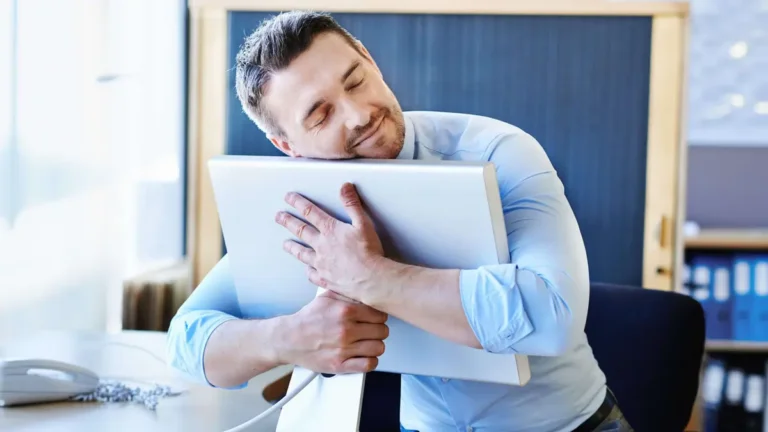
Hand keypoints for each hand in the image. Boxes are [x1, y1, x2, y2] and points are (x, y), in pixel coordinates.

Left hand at [275, 182, 385, 302]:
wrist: (370, 278)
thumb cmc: (369, 252)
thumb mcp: (363, 222)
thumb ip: (352, 204)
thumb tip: (344, 187)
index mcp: (330, 230)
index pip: (310, 212)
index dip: (298, 202)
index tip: (289, 197)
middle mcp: (322, 246)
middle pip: (301, 230)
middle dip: (288, 221)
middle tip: (279, 216)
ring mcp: (321, 264)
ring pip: (302, 253)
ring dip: (292, 247)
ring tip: (285, 244)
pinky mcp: (325, 279)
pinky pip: (312, 274)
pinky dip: (308, 271)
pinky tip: (306, 270)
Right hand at [276, 290, 388, 373]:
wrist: (289, 339)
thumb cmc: (308, 319)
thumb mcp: (327, 297)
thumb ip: (348, 294)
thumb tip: (367, 292)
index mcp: (345, 311)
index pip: (380, 314)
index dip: (379, 317)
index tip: (375, 319)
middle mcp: (346, 330)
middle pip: (382, 331)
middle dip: (377, 330)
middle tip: (370, 330)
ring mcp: (343, 349)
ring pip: (378, 348)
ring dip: (375, 345)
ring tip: (367, 342)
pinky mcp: (339, 365)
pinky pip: (369, 364)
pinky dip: (370, 360)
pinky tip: (364, 355)